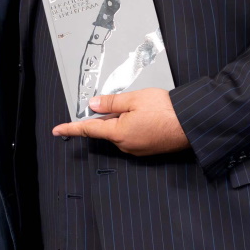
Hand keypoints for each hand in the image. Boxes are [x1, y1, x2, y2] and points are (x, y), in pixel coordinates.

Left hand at [52, 88, 189, 154]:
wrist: (192, 124)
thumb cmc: (166, 111)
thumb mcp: (134, 99)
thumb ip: (110, 103)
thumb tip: (92, 106)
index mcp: (118, 133)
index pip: (88, 130)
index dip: (71, 128)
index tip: (56, 130)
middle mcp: (125, 145)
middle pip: (107, 129)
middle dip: (111, 115)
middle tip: (128, 102)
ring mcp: (137, 150)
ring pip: (121, 132)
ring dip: (124, 119)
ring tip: (144, 107)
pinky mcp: (148, 150)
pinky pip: (133, 136)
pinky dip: (134, 125)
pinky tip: (148, 116)